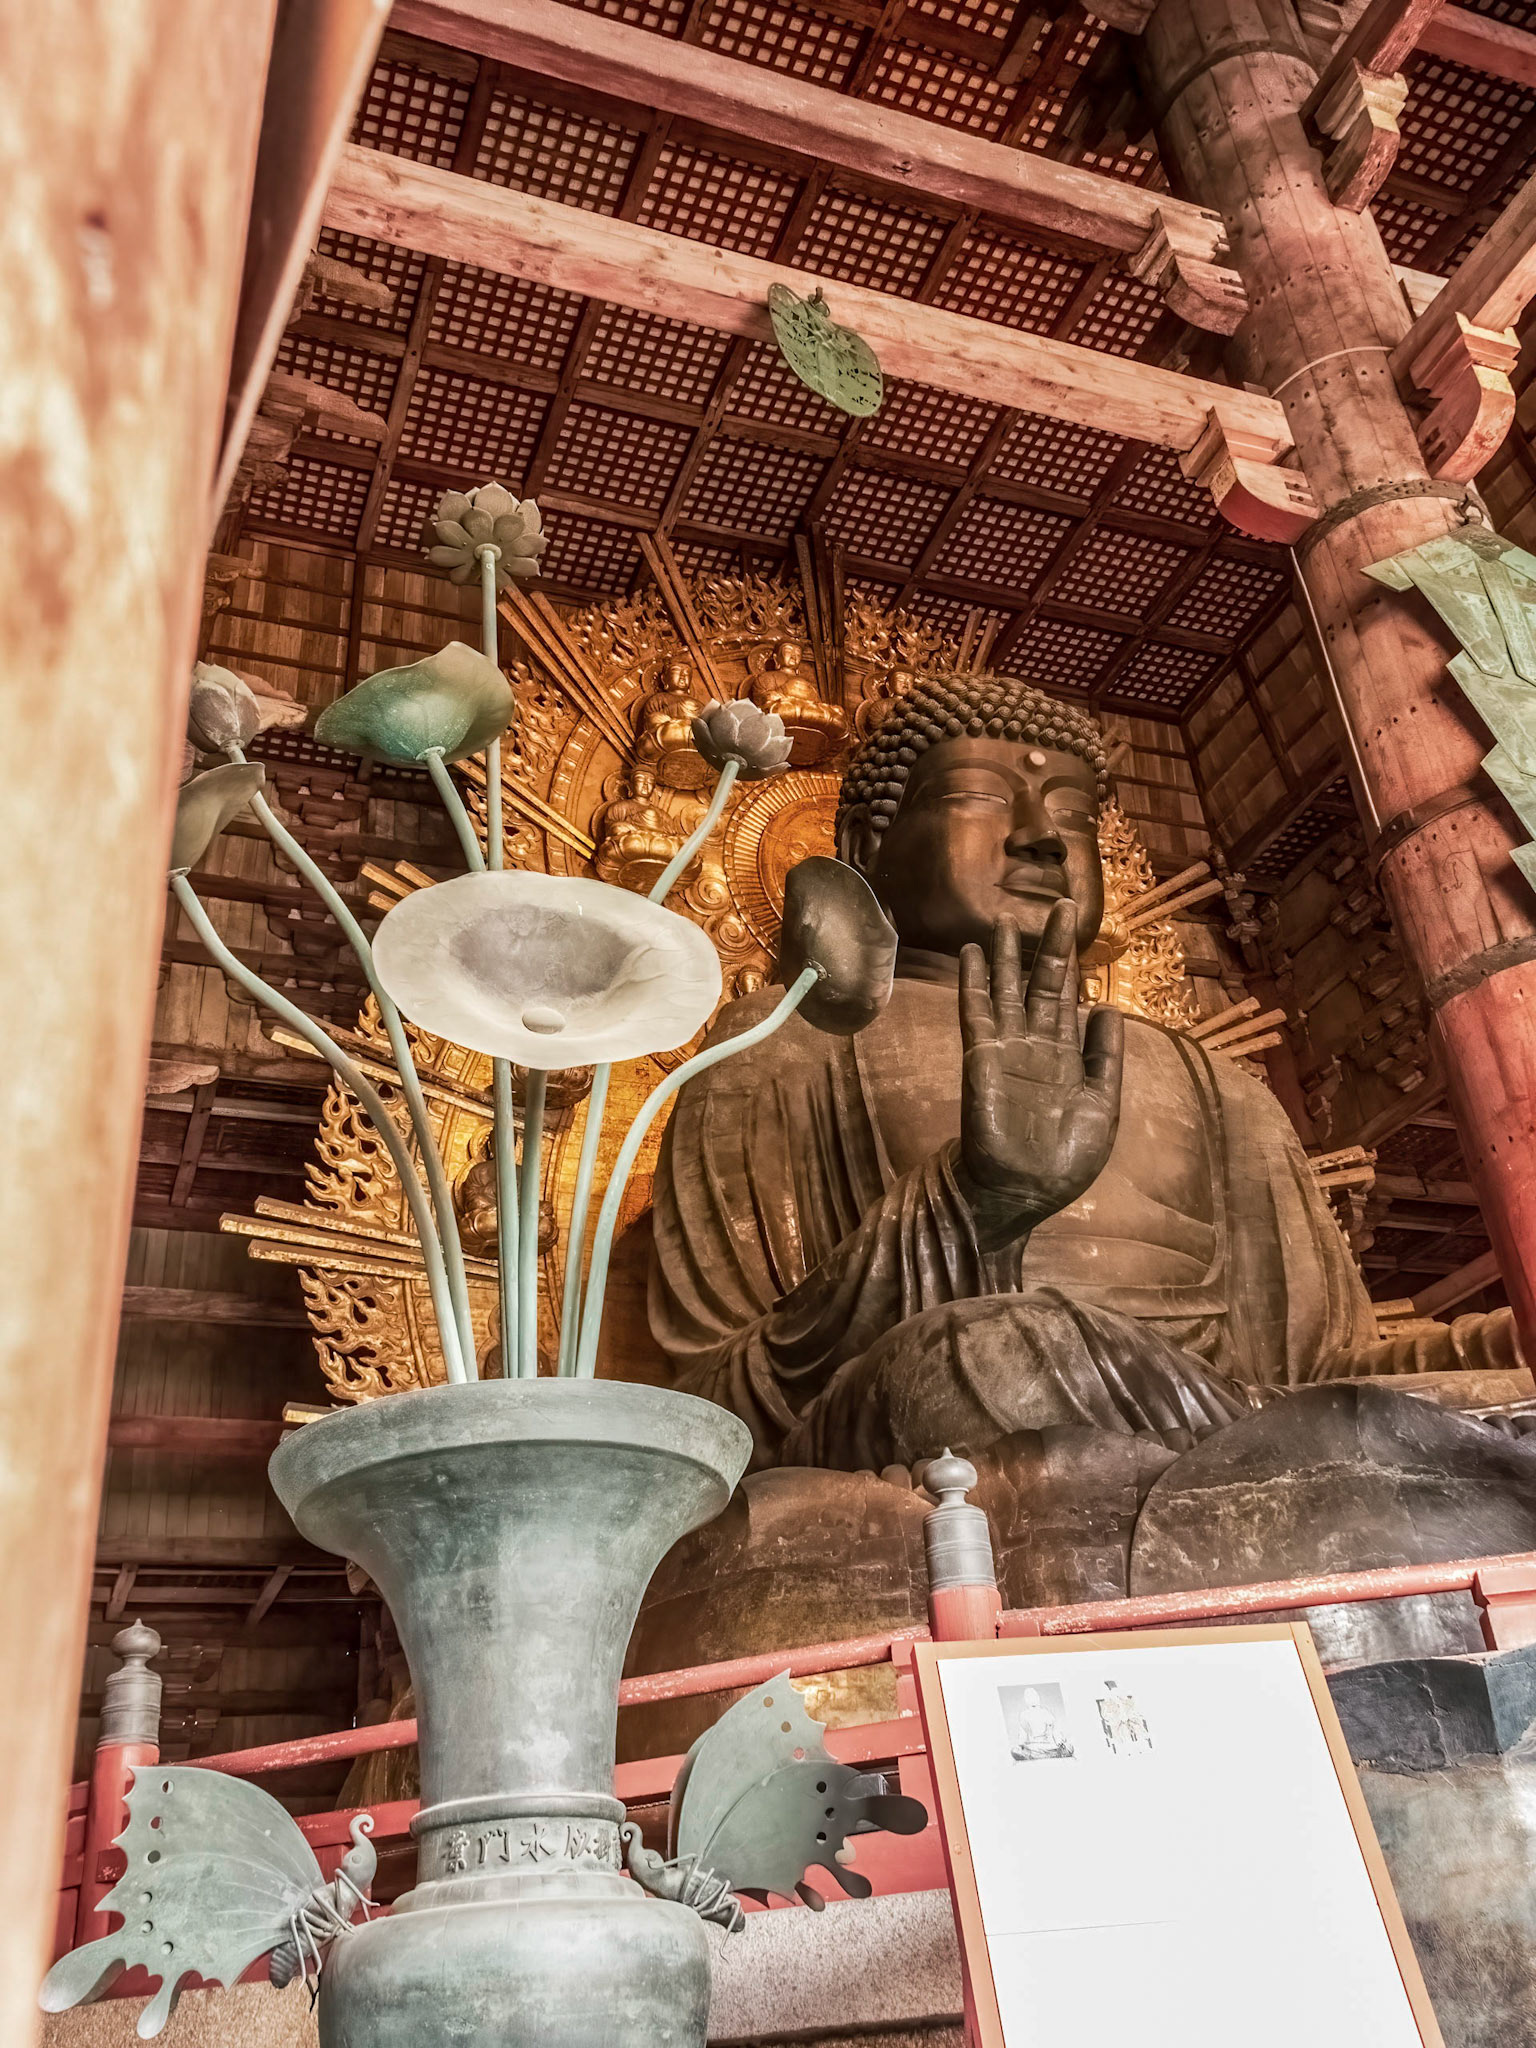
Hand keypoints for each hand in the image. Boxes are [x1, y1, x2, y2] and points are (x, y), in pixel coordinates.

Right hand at [957, 903, 1122, 1248]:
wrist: (1023, 1192)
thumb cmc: (1064, 1160)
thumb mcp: (1102, 1107)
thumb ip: (1106, 1059)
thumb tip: (1108, 1009)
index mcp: (1068, 1057)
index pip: (1070, 998)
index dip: (1073, 962)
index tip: (1077, 925)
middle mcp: (1036, 1045)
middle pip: (1042, 983)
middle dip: (1050, 945)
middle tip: (1060, 903)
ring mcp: (1007, 1049)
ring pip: (1007, 990)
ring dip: (1006, 956)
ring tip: (1005, 921)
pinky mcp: (982, 1058)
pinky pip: (977, 1012)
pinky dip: (974, 982)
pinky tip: (971, 954)